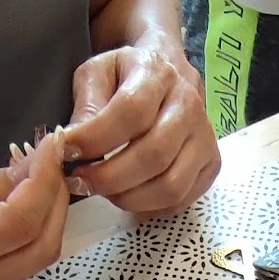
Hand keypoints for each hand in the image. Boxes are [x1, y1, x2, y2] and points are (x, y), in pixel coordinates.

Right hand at [0, 135, 70, 279]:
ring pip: (40, 254)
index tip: (51, 144)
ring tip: (38, 170)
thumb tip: (33, 171)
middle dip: (55, 197)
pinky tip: (25, 194)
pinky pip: (25, 258)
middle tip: (49, 156)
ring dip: (49, 211)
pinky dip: (35, 225)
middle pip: (43, 243)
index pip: (23, 219)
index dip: (45, 179)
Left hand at [66, 39, 220, 214]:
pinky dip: (150, 207)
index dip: (95, 139)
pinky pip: (181, 199)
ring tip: (104, 191)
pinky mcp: (211, 163)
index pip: (130, 113)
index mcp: (158, 73)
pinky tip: (128, 195)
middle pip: (153, 155)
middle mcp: (189, 104)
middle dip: (109, 178)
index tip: (68, 153)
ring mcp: (205, 137)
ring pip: (170, 185)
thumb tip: (74, 145)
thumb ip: (85, 105)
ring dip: (129, 198)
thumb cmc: (126, 75)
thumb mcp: (97, 73)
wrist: (168, 72)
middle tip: (81, 182)